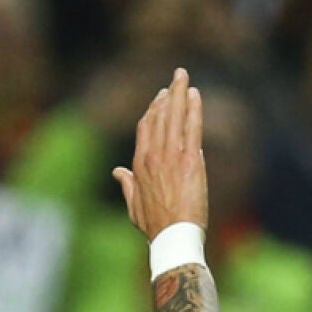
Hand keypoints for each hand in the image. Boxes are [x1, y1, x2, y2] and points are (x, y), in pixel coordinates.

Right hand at [113, 68, 206, 238]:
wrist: (173, 236)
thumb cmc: (156, 226)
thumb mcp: (134, 206)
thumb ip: (127, 185)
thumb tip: (117, 171)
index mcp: (139, 165)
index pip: (145, 129)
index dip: (152, 111)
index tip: (160, 99)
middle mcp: (153, 156)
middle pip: (159, 116)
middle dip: (167, 95)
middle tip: (174, 79)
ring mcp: (171, 156)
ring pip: (174, 116)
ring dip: (179, 93)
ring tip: (183, 76)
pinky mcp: (190, 160)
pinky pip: (192, 127)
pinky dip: (193, 108)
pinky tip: (194, 94)